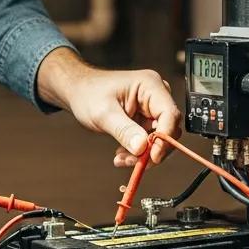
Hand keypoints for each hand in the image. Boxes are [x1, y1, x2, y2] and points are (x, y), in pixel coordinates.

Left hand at [36, 48, 181, 165]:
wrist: (78, 92)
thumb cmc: (88, 94)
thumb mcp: (104, 113)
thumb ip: (124, 130)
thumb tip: (142, 148)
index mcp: (150, 86)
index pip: (170, 114)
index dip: (165, 139)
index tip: (152, 157)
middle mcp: (156, 95)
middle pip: (169, 129)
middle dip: (152, 149)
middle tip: (132, 162)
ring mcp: (152, 108)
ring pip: (160, 139)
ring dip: (143, 154)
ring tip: (121, 159)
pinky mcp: (146, 120)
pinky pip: (150, 141)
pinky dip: (138, 151)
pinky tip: (121, 155)